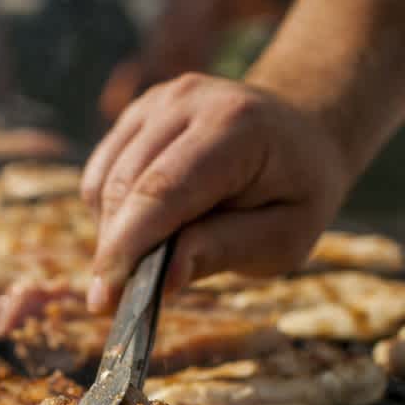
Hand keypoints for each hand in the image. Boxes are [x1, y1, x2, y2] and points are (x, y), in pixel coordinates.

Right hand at [81, 73, 348, 311]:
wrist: (302, 134)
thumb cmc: (297, 193)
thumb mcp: (285, 236)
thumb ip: (227, 249)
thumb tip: (165, 277)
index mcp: (236, 126)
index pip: (165, 189)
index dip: (130, 245)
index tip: (108, 298)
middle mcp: (189, 101)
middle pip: (127, 185)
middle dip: (115, 250)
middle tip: (116, 303)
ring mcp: (159, 101)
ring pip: (106, 181)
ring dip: (114, 235)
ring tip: (147, 265)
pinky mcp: (139, 113)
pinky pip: (102, 173)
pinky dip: (111, 214)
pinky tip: (145, 232)